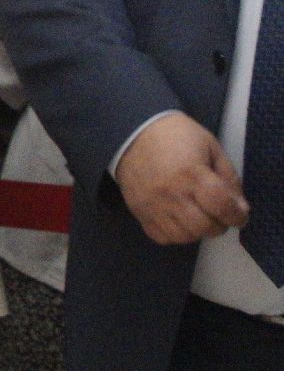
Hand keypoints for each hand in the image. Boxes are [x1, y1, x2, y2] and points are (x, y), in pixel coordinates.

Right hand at [115, 112, 247, 245]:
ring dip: (197, 231)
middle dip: (219, 225)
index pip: (221, 207)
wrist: (131, 133)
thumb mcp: (210, 146)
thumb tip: (239, 207)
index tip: (239, 214)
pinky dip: (175, 234)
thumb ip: (228, 177)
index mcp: (192, 174)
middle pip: (204, 227)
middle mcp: (172, 193)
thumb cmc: (175, 136)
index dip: (237, 216)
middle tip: (218, 215)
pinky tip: (178, 220)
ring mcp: (153, 205)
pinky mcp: (139, 211)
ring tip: (198, 217)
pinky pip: (162, 236)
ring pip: (184, 236)